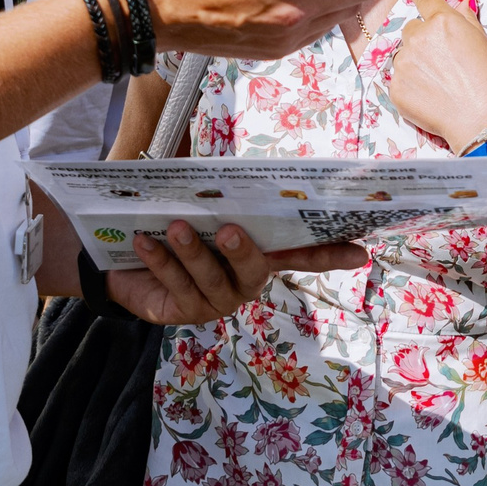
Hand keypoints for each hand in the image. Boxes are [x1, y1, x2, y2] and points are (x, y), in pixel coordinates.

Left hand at [108, 218, 368, 326]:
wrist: (126, 263)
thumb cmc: (173, 226)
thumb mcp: (199, 207)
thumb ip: (219, 196)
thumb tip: (228, 172)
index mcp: (258, 255)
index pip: (301, 255)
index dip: (330, 254)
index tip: (360, 251)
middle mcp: (243, 282)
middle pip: (255, 271)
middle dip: (242, 252)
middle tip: (229, 229)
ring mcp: (214, 301)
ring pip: (210, 280)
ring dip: (192, 252)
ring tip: (176, 227)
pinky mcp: (182, 313)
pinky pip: (174, 286)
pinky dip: (159, 261)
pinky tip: (144, 241)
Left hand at [386, 0, 486, 153]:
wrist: (484, 119)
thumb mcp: (484, 42)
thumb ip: (466, 19)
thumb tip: (459, 3)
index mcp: (442, 21)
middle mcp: (419, 37)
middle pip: (412, 30)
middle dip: (423, 40)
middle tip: (442, 61)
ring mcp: (404, 63)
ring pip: (404, 56)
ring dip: (416, 64)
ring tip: (439, 83)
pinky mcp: (396, 88)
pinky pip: (399, 80)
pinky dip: (411, 87)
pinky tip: (431, 97)